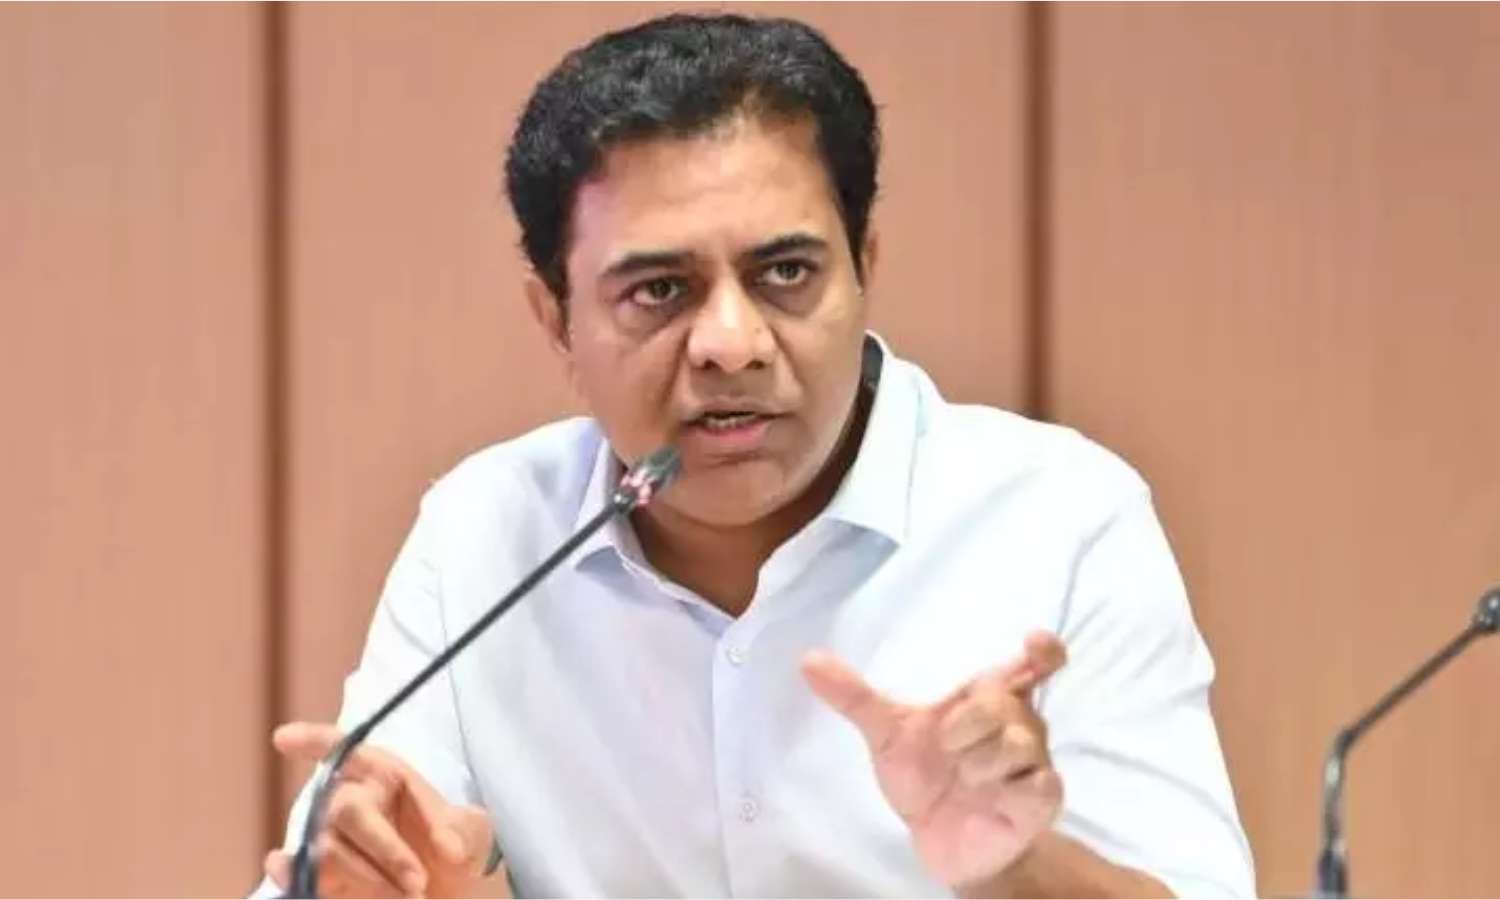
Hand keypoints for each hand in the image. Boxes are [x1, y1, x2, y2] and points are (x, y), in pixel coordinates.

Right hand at [263, 723, 494, 898]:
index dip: (314, 742)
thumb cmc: (458, 852)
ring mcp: (333, 843)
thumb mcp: (477, 834)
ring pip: (327, 851)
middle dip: (383, 848)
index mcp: (385, 777)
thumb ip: (464, 831)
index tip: (285, 739)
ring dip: (366, 878)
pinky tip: (292, 874)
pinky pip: (301, 876)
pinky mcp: (324, 881)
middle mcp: (352, 803)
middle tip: (418, 883)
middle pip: (342, 809)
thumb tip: (447, 847)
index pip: (345, 750)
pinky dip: (294, 877)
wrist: (454, 899)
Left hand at [801, 632, 1066, 890]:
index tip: (1031, 641)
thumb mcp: (888, 734)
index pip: (1034, 661)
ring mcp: (1033, 762)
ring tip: (963, 777)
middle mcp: (1020, 722)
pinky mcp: (1038, 802)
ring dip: (981, 759)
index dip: (1041, 649)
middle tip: (946, 745)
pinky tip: (993, 795)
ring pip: (1021, 741)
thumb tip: (807, 660)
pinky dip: (1014, 787)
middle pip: (1004, 700)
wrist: (941, 839)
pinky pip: (1041, 784)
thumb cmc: (926, 776)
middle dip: (968, 722)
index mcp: (990, 696)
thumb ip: (855, 697)